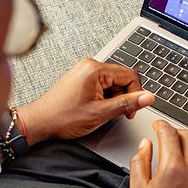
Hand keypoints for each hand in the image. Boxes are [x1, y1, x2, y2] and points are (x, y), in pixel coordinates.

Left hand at [17, 58, 154, 143]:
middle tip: (116, 114)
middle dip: (124, 97)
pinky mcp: (82, 78)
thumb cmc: (63, 117)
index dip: (136, 94)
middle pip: (122, 78)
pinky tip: (95, 108)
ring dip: (113, 98)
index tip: (132, 110)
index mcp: (95, 69)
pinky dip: (104, 97)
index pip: (130, 75)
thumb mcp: (100, 113)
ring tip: (100, 112)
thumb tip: (147, 97)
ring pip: (113, 83)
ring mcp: (85, 71)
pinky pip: (102, 85)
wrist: (40, 122)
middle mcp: (90, 65)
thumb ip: (127, 104)